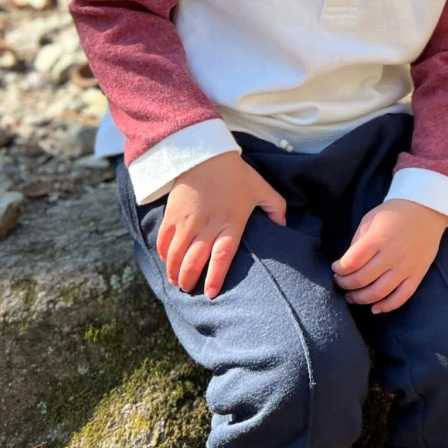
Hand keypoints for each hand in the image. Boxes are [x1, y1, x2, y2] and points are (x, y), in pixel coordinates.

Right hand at [156, 152, 287, 298]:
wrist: (204, 153)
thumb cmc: (235, 173)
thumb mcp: (261, 188)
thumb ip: (275, 207)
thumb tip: (284, 225)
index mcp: (230, 222)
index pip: (222, 256)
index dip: (215, 277)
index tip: (211, 294)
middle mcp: (207, 226)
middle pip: (194, 261)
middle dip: (189, 280)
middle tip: (188, 290)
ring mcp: (187, 221)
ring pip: (176, 255)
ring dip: (174, 271)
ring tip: (176, 281)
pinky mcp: (172, 214)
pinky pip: (164, 240)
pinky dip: (163, 253)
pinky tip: (166, 261)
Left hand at [332, 200, 447, 313]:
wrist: (427, 209)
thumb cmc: (396, 212)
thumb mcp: (370, 218)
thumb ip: (358, 241)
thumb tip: (348, 263)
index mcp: (378, 238)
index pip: (351, 262)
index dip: (339, 269)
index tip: (336, 268)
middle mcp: (392, 255)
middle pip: (362, 279)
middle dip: (345, 284)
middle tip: (340, 282)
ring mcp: (406, 267)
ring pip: (378, 292)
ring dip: (360, 298)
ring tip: (351, 296)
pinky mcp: (417, 275)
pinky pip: (401, 297)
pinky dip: (386, 306)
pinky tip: (375, 308)